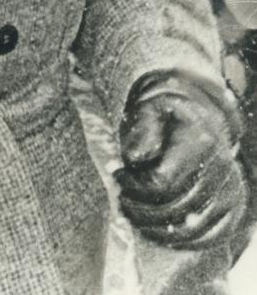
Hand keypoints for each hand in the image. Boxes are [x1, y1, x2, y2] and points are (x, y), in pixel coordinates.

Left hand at [116, 73, 246, 248]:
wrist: (194, 117)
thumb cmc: (165, 113)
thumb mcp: (149, 107)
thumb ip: (141, 128)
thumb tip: (135, 157)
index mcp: (200, 142)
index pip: (162, 181)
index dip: (134, 185)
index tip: (118, 175)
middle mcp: (221, 169)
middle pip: (175, 208)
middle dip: (140, 208)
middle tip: (121, 198)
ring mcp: (229, 191)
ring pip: (189, 228)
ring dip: (154, 227)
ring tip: (132, 212)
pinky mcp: (231, 208)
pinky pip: (206, 238)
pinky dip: (177, 240)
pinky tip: (153, 227)